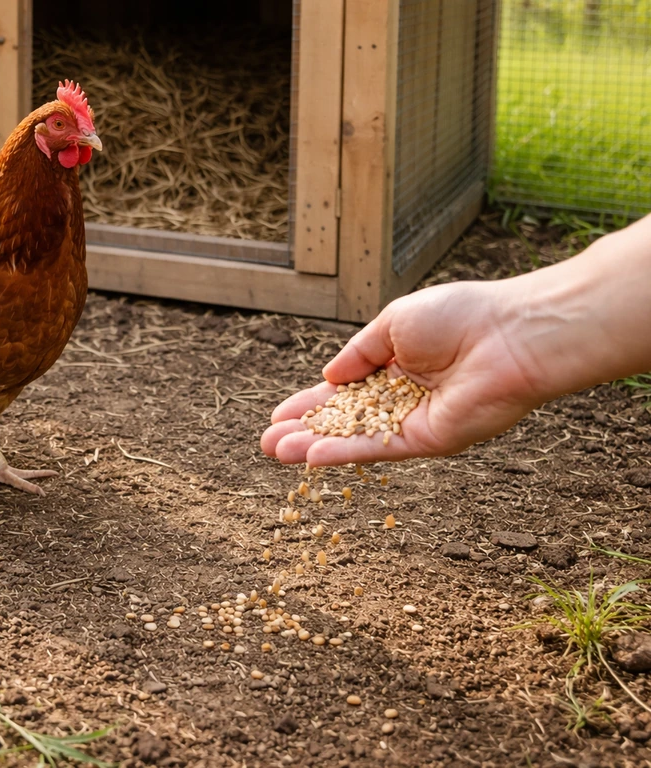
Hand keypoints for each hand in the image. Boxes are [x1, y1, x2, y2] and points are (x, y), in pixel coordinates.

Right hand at [261, 281, 547, 466]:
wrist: (510, 335)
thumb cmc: (460, 316)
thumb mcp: (393, 323)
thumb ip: (358, 353)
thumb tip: (328, 377)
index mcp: (395, 365)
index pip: (343, 390)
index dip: (310, 402)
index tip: (278, 415)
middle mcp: (402, 397)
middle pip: (343, 420)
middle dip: (304, 430)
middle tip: (267, 443)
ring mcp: (414, 421)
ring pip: (355, 438)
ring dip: (314, 447)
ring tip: (275, 453)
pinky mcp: (429, 440)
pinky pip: (379, 449)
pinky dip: (344, 453)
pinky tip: (312, 457)